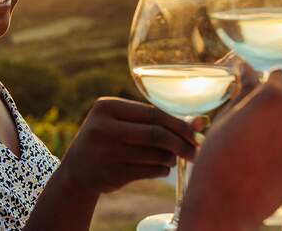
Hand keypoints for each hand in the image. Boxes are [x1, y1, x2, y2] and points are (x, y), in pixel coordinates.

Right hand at [58, 97, 198, 194]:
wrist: (78, 168)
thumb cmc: (110, 138)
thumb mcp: (126, 122)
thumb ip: (159, 119)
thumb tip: (203, 121)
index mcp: (107, 107)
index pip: (153, 113)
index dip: (179, 124)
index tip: (197, 133)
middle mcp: (103, 128)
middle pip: (156, 135)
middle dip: (182, 143)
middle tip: (196, 151)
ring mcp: (106, 153)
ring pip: (156, 155)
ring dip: (171, 158)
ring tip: (170, 157)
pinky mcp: (112, 175)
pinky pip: (151, 171)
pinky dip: (162, 170)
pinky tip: (159, 167)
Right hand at [179, 71, 281, 230]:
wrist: (228, 203)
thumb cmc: (218, 156)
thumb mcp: (226, 116)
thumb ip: (244, 91)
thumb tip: (246, 68)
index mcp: (272, 96)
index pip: (280, 75)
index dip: (268, 79)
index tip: (259, 86)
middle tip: (267, 102)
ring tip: (266, 126)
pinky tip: (271, 147)